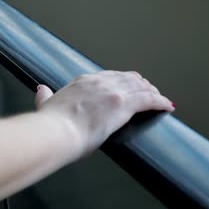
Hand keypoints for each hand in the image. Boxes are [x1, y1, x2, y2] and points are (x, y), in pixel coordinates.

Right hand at [34, 71, 174, 156]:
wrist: (54, 132)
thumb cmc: (49, 125)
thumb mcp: (46, 105)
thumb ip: (45, 97)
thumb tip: (41, 90)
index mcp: (82, 82)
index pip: (108, 76)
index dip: (121, 81)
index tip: (128, 86)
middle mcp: (98, 82)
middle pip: (127, 78)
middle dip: (140, 84)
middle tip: (149, 92)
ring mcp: (112, 92)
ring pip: (140, 86)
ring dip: (152, 92)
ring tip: (160, 99)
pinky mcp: (123, 104)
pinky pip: (149, 99)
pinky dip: (160, 101)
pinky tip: (167, 105)